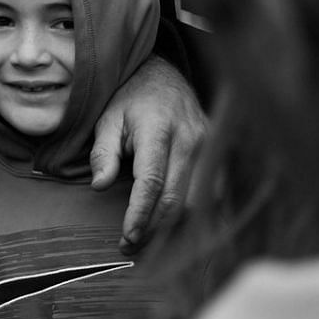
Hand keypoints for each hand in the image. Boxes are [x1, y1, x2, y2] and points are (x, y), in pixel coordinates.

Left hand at [89, 53, 206, 250]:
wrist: (163, 74)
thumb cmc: (130, 98)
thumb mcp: (107, 118)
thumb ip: (103, 152)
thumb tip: (100, 185)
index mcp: (158, 128)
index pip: (152, 182)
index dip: (140, 214)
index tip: (127, 237)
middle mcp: (190, 138)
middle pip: (177, 198)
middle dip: (154, 228)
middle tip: (132, 245)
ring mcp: (209, 145)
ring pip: (198, 201)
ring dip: (175, 226)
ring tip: (151, 239)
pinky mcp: (218, 151)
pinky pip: (213, 192)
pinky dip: (196, 213)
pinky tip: (176, 225)